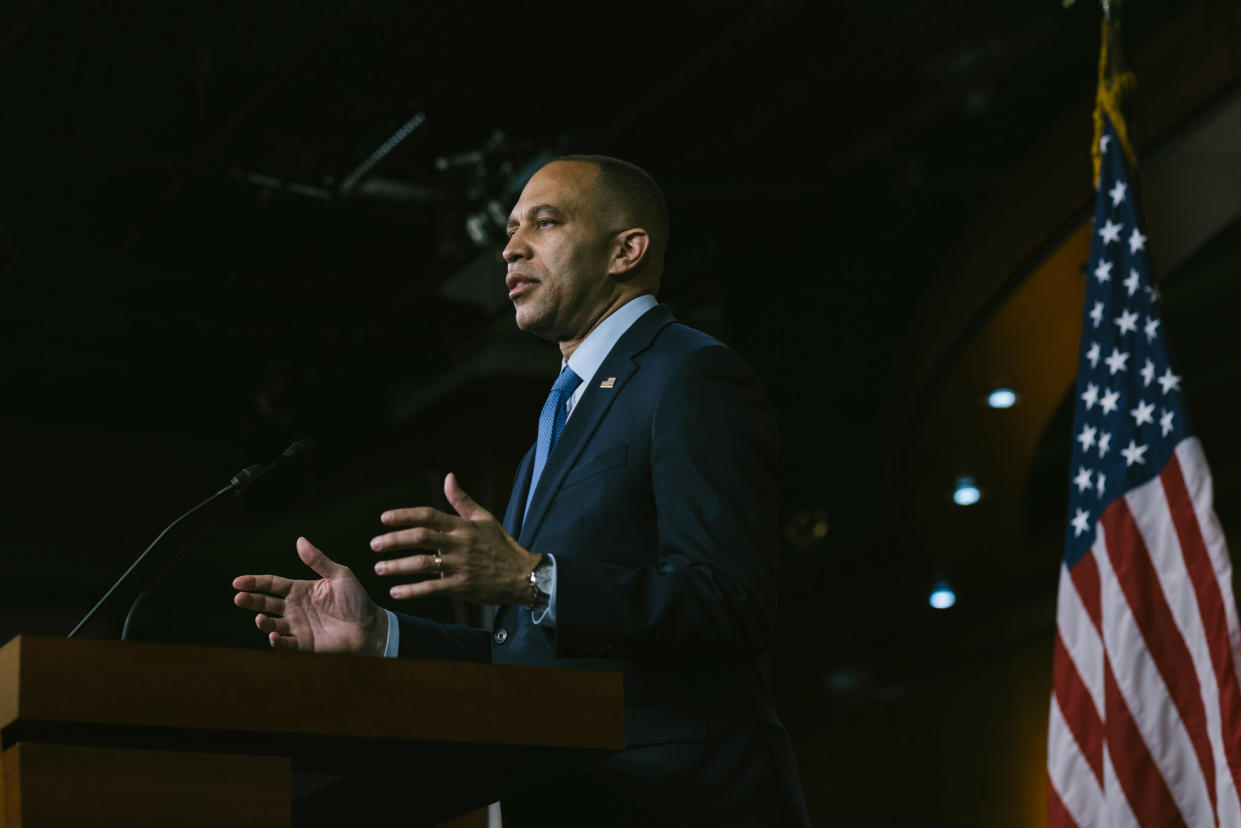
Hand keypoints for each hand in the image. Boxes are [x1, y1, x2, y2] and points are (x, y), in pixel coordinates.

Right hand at [233, 537, 387, 654]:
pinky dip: (276, 641)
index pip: (272, 584)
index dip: (255, 582)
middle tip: (238, 598)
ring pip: (272, 624)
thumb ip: (318, 561)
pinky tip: (273, 635)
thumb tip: (300, 540)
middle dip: (251, 600)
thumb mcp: (339, 575)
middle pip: (266, 603)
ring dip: (262, 622)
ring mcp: (298, 626)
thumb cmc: (356, 599)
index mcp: (301, 589)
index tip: (238, 582)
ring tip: (260, 617)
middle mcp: (295, 607)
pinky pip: (285, 643)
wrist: (370, 625)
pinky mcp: (304, 643)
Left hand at [370, 473, 538, 604]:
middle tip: (374, 545)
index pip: (429, 515)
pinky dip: (413, 591)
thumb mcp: (484, 518)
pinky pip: (433, 588)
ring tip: (379, 568)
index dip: (405, 515)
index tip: (384, 519)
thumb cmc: (500, 545)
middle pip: (421, 537)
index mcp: (462, 526)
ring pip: (424, 564)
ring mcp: (460, 566)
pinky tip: (396, 592)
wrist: (522, 575)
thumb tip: (448, 476)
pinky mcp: (462, 587)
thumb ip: (462, 500)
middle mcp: (459, 544)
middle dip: (395, 540)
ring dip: (398, 566)